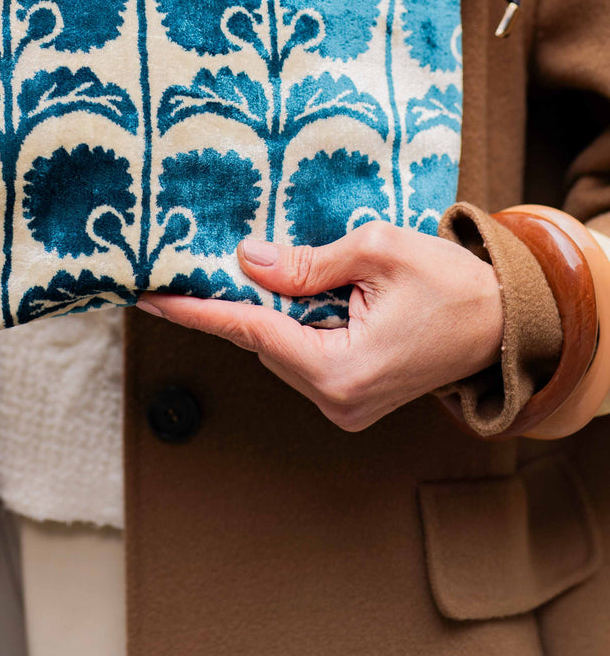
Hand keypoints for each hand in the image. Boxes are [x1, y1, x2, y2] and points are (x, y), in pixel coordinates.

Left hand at [137, 221, 502, 430]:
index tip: (149, 298)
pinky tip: (290, 290)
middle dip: (234, 300)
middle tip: (192, 262)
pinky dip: (290, 322)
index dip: (197, 311)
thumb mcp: (377, 251)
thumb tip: (248, 262)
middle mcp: (336, 399)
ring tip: (261, 268)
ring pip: (279, 347)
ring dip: (268, 309)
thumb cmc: (451, 282)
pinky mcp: (350, 396)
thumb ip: (308, 262)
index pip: (251, 332)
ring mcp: (344, 404)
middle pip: (262, 340)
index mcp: (341, 370)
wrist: (505, 322)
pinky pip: (301, 353)